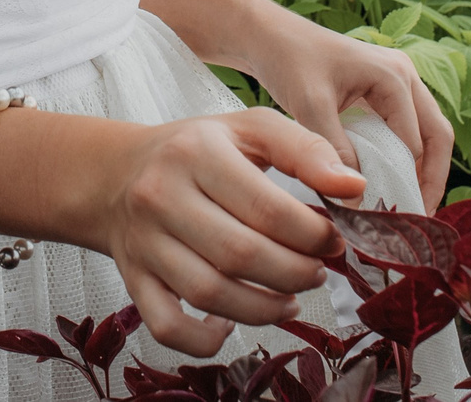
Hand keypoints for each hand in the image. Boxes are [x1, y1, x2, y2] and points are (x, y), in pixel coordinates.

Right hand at [90, 107, 364, 357]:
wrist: (116, 173)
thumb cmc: (196, 150)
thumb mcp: (250, 130)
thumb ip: (306, 150)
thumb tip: (354, 187)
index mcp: (197, 152)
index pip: (268, 208)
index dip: (313, 235)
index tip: (333, 240)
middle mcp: (162, 196)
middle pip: (242, 255)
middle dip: (296, 272)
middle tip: (317, 271)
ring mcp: (144, 242)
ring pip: (210, 294)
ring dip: (265, 308)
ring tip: (290, 298)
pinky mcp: (133, 280)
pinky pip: (169, 326)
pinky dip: (205, 340)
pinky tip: (232, 325)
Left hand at [244, 10, 454, 211]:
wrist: (270, 37)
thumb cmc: (289, 61)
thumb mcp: (309, 106)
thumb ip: (335, 150)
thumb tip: (355, 197)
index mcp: (393, 76)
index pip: (414, 141)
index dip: (405, 181)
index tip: (392, 215)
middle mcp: (404, 75)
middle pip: (437, 135)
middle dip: (431, 178)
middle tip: (418, 217)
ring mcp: (399, 81)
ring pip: (428, 132)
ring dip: (423, 168)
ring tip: (410, 206)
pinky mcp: (386, 91)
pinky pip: (409, 127)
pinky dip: (406, 156)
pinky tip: (392, 182)